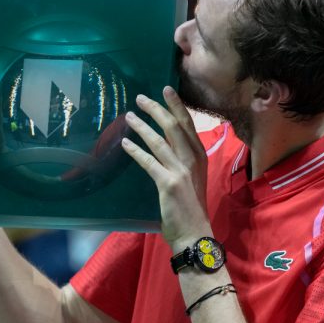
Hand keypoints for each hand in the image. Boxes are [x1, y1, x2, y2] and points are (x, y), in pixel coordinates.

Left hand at [121, 86, 211, 249]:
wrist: (195, 232)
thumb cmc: (190, 206)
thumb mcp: (191, 177)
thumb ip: (181, 158)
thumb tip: (165, 141)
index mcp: (199, 156)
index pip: (188, 124)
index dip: (177, 106)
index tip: (167, 90)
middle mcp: (193, 159)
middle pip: (174, 126)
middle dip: (157, 109)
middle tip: (141, 97)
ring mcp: (181, 171)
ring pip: (159, 140)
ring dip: (141, 125)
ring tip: (128, 115)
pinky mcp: (168, 183)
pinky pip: (148, 161)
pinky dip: (135, 150)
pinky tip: (124, 143)